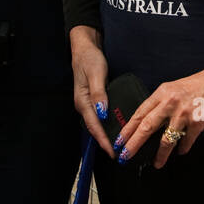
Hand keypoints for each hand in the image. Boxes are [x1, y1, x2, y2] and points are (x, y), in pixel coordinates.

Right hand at [71, 26, 113, 156]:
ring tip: (121, 146)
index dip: (103, 140)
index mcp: (82, 101)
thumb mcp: (96, 73)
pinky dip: (109, 124)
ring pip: (98, 124)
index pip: (94, 126)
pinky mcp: (94, 100)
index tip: (113, 152)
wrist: (85, 48)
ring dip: (108, 135)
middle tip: (120, 154)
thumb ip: (99, 93)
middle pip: (95, 128)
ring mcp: (89, 104)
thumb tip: (102, 112)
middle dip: (106, 142)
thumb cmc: (90, 59)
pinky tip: (119, 128)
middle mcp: (84, 105)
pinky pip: (101, 116)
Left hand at [117, 53, 203, 168]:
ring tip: (156, 163)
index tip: (119, 141)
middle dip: (133, 144)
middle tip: (125, 156)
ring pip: (166, 140)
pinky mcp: (198, 123)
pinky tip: (181, 151)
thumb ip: (162, 103)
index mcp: (163, 92)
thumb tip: (147, 122)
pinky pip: (186, 142)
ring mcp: (185, 113)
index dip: (128, 129)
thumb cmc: (200, 85)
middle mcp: (171, 102)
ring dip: (160, 155)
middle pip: (146, 127)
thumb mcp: (175, 88)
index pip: (140, 113)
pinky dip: (183, 149)